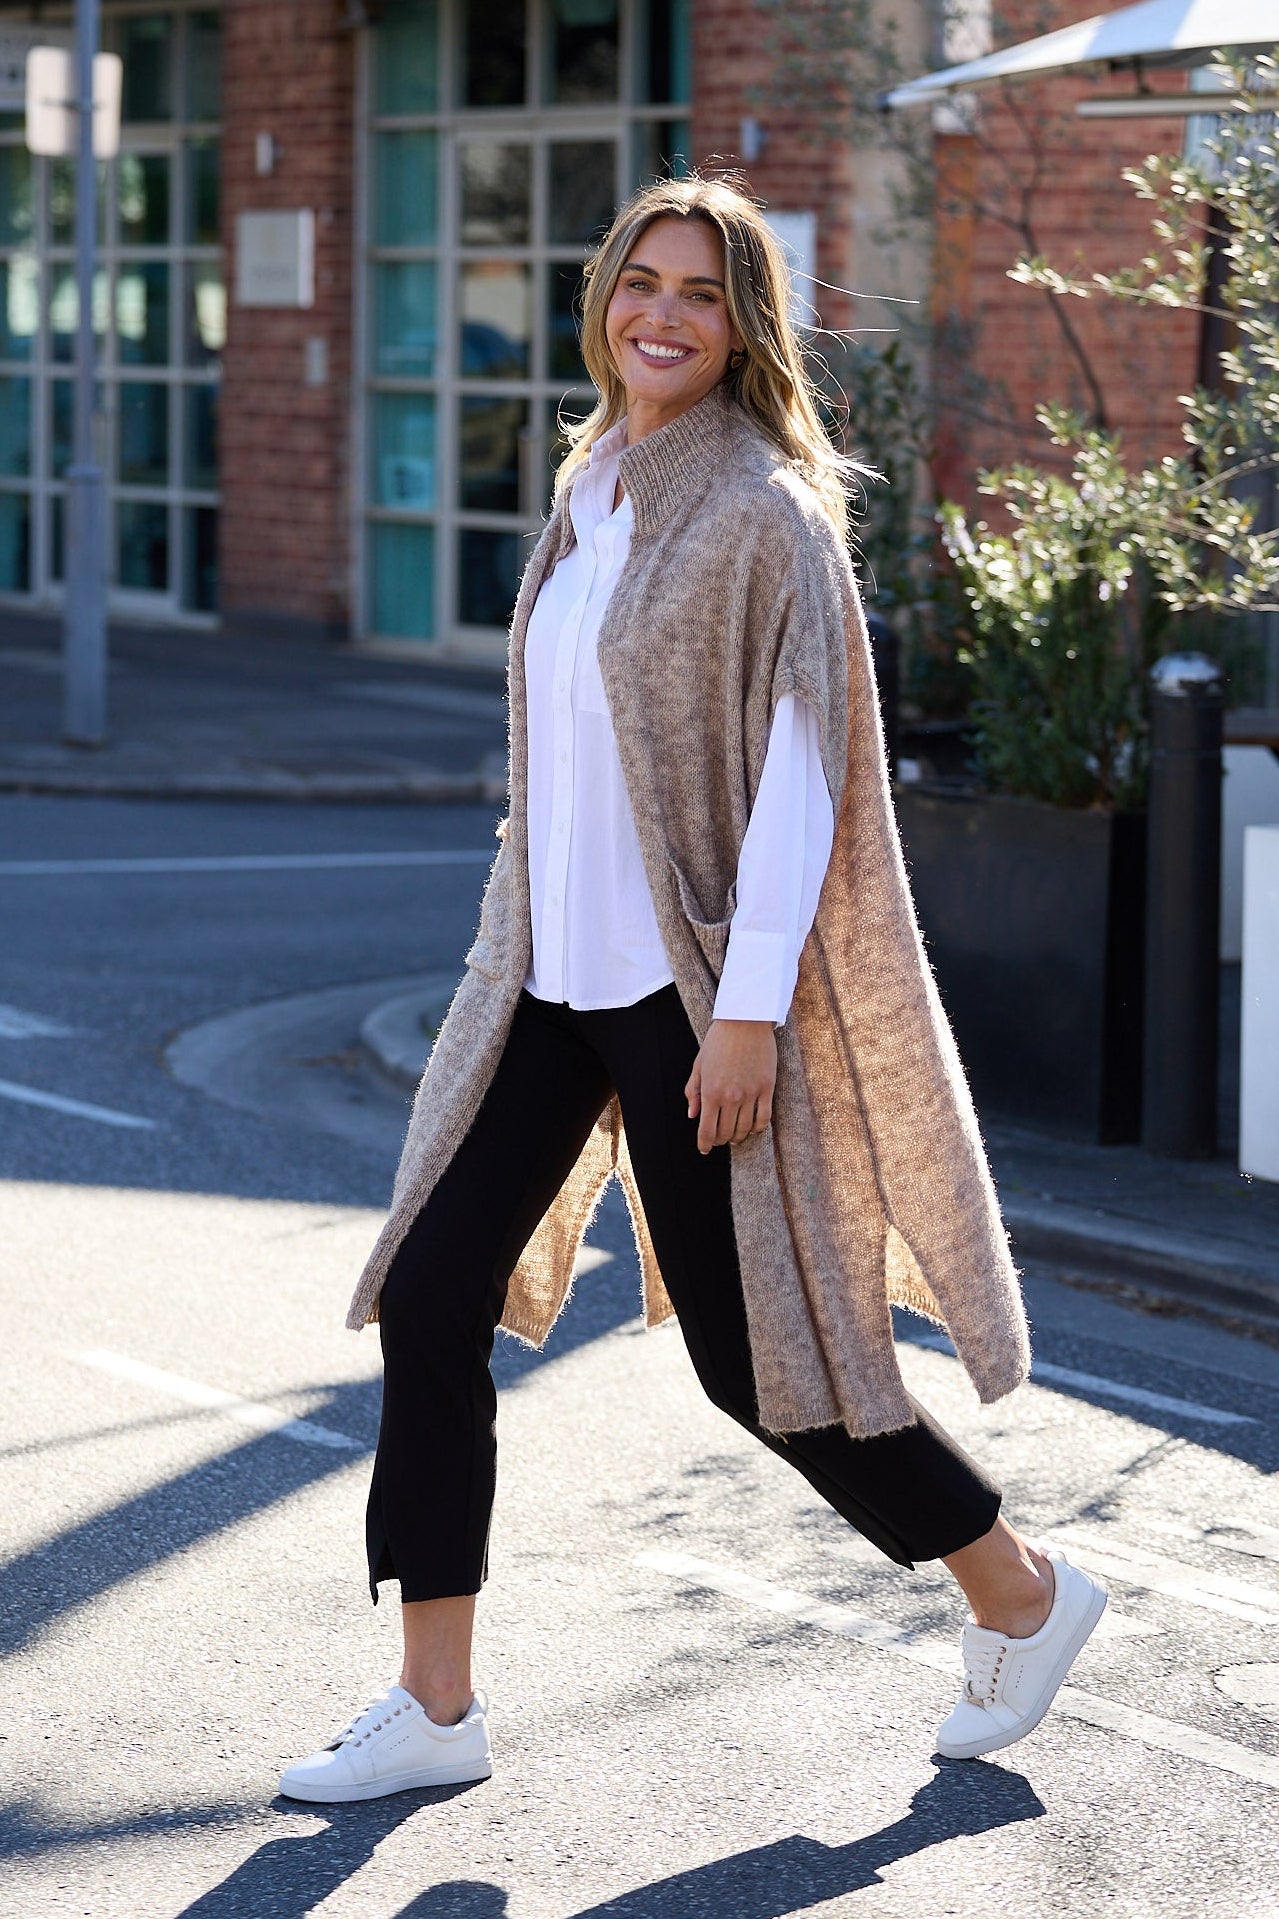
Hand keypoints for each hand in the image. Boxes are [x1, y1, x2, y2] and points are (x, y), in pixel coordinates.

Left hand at [684, 1019, 776, 1154]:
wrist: (745, 1021)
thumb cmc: (718, 1041)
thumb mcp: (699, 1065)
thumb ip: (693, 1091)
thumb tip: (693, 1115)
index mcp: (710, 1092)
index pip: (707, 1130)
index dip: (705, 1144)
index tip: (704, 1149)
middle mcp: (730, 1097)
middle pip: (726, 1132)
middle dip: (720, 1140)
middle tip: (719, 1140)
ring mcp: (751, 1094)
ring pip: (745, 1128)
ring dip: (739, 1137)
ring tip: (735, 1136)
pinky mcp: (767, 1088)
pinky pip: (764, 1118)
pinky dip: (759, 1128)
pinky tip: (753, 1129)